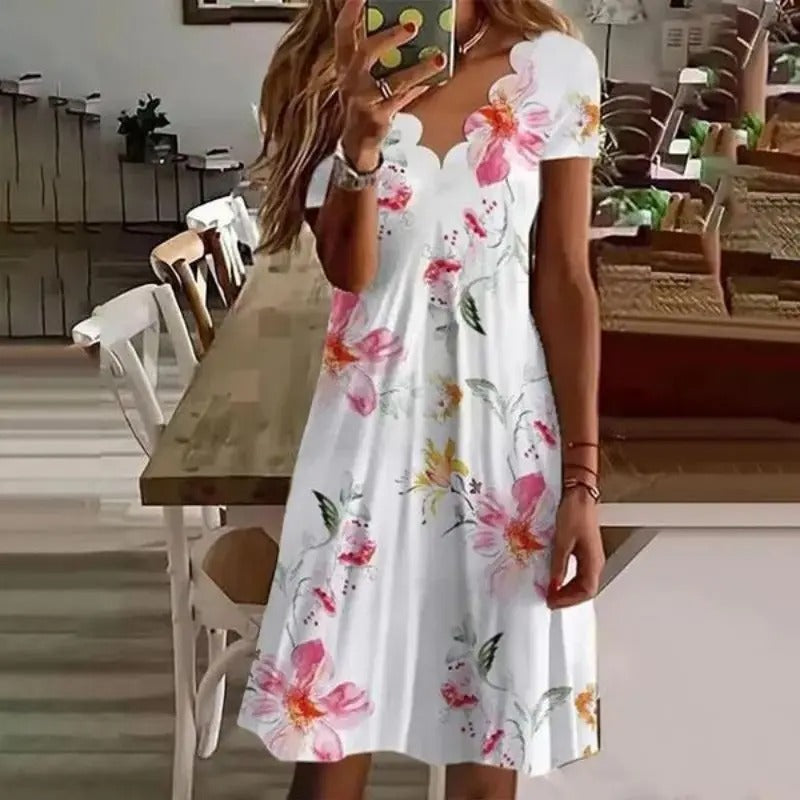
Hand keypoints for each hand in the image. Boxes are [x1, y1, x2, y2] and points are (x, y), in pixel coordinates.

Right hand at [335, 0, 446, 169]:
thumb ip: (375, 53)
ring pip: (394, 80)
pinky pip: (404, 98)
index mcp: (344, 64)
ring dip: (418, 68)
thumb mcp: (361, 75)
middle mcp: (350, 79)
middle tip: (413, 25)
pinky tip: (436, 77)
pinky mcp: (378, 116)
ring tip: (438, 59)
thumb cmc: (364, 100)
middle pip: (366, 52)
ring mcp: (363, 99)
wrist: (357, 141)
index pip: (343, 32)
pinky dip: (420, 86)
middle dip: (390, 36)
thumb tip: (405, 25)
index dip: (350, 11)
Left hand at [546, 489, 604, 609]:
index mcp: (594, 560)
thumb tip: (554, 584)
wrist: (579, 494)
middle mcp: (595, 561)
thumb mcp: (562, 541)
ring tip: (551, 593)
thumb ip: (558, 565)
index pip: (586, 591)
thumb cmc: (574, 513)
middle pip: (586, 589)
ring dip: (568, 590)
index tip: (552, 602)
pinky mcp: (585, 550)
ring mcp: (591, 556)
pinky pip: (579, 573)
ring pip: (583, 582)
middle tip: (550, 601)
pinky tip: (556, 578)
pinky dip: (568, 580)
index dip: (569, 600)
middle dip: (568, 598)